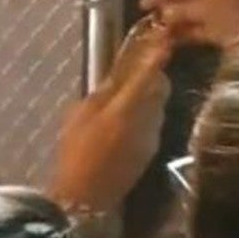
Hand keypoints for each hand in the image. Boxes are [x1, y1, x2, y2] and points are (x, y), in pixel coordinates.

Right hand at [50, 24, 172, 211]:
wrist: (86, 197)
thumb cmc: (75, 153)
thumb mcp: (79, 116)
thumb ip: (102, 93)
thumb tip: (118, 77)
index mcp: (125, 108)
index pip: (148, 75)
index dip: (156, 55)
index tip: (162, 40)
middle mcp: (147, 120)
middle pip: (160, 88)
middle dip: (152, 76)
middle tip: (134, 73)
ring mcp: (152, 136)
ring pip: (158, 105)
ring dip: (148, 97)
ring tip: (125, 100)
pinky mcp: (152, 150)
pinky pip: (153, 123)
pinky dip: (144, 116)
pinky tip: (125, 123)